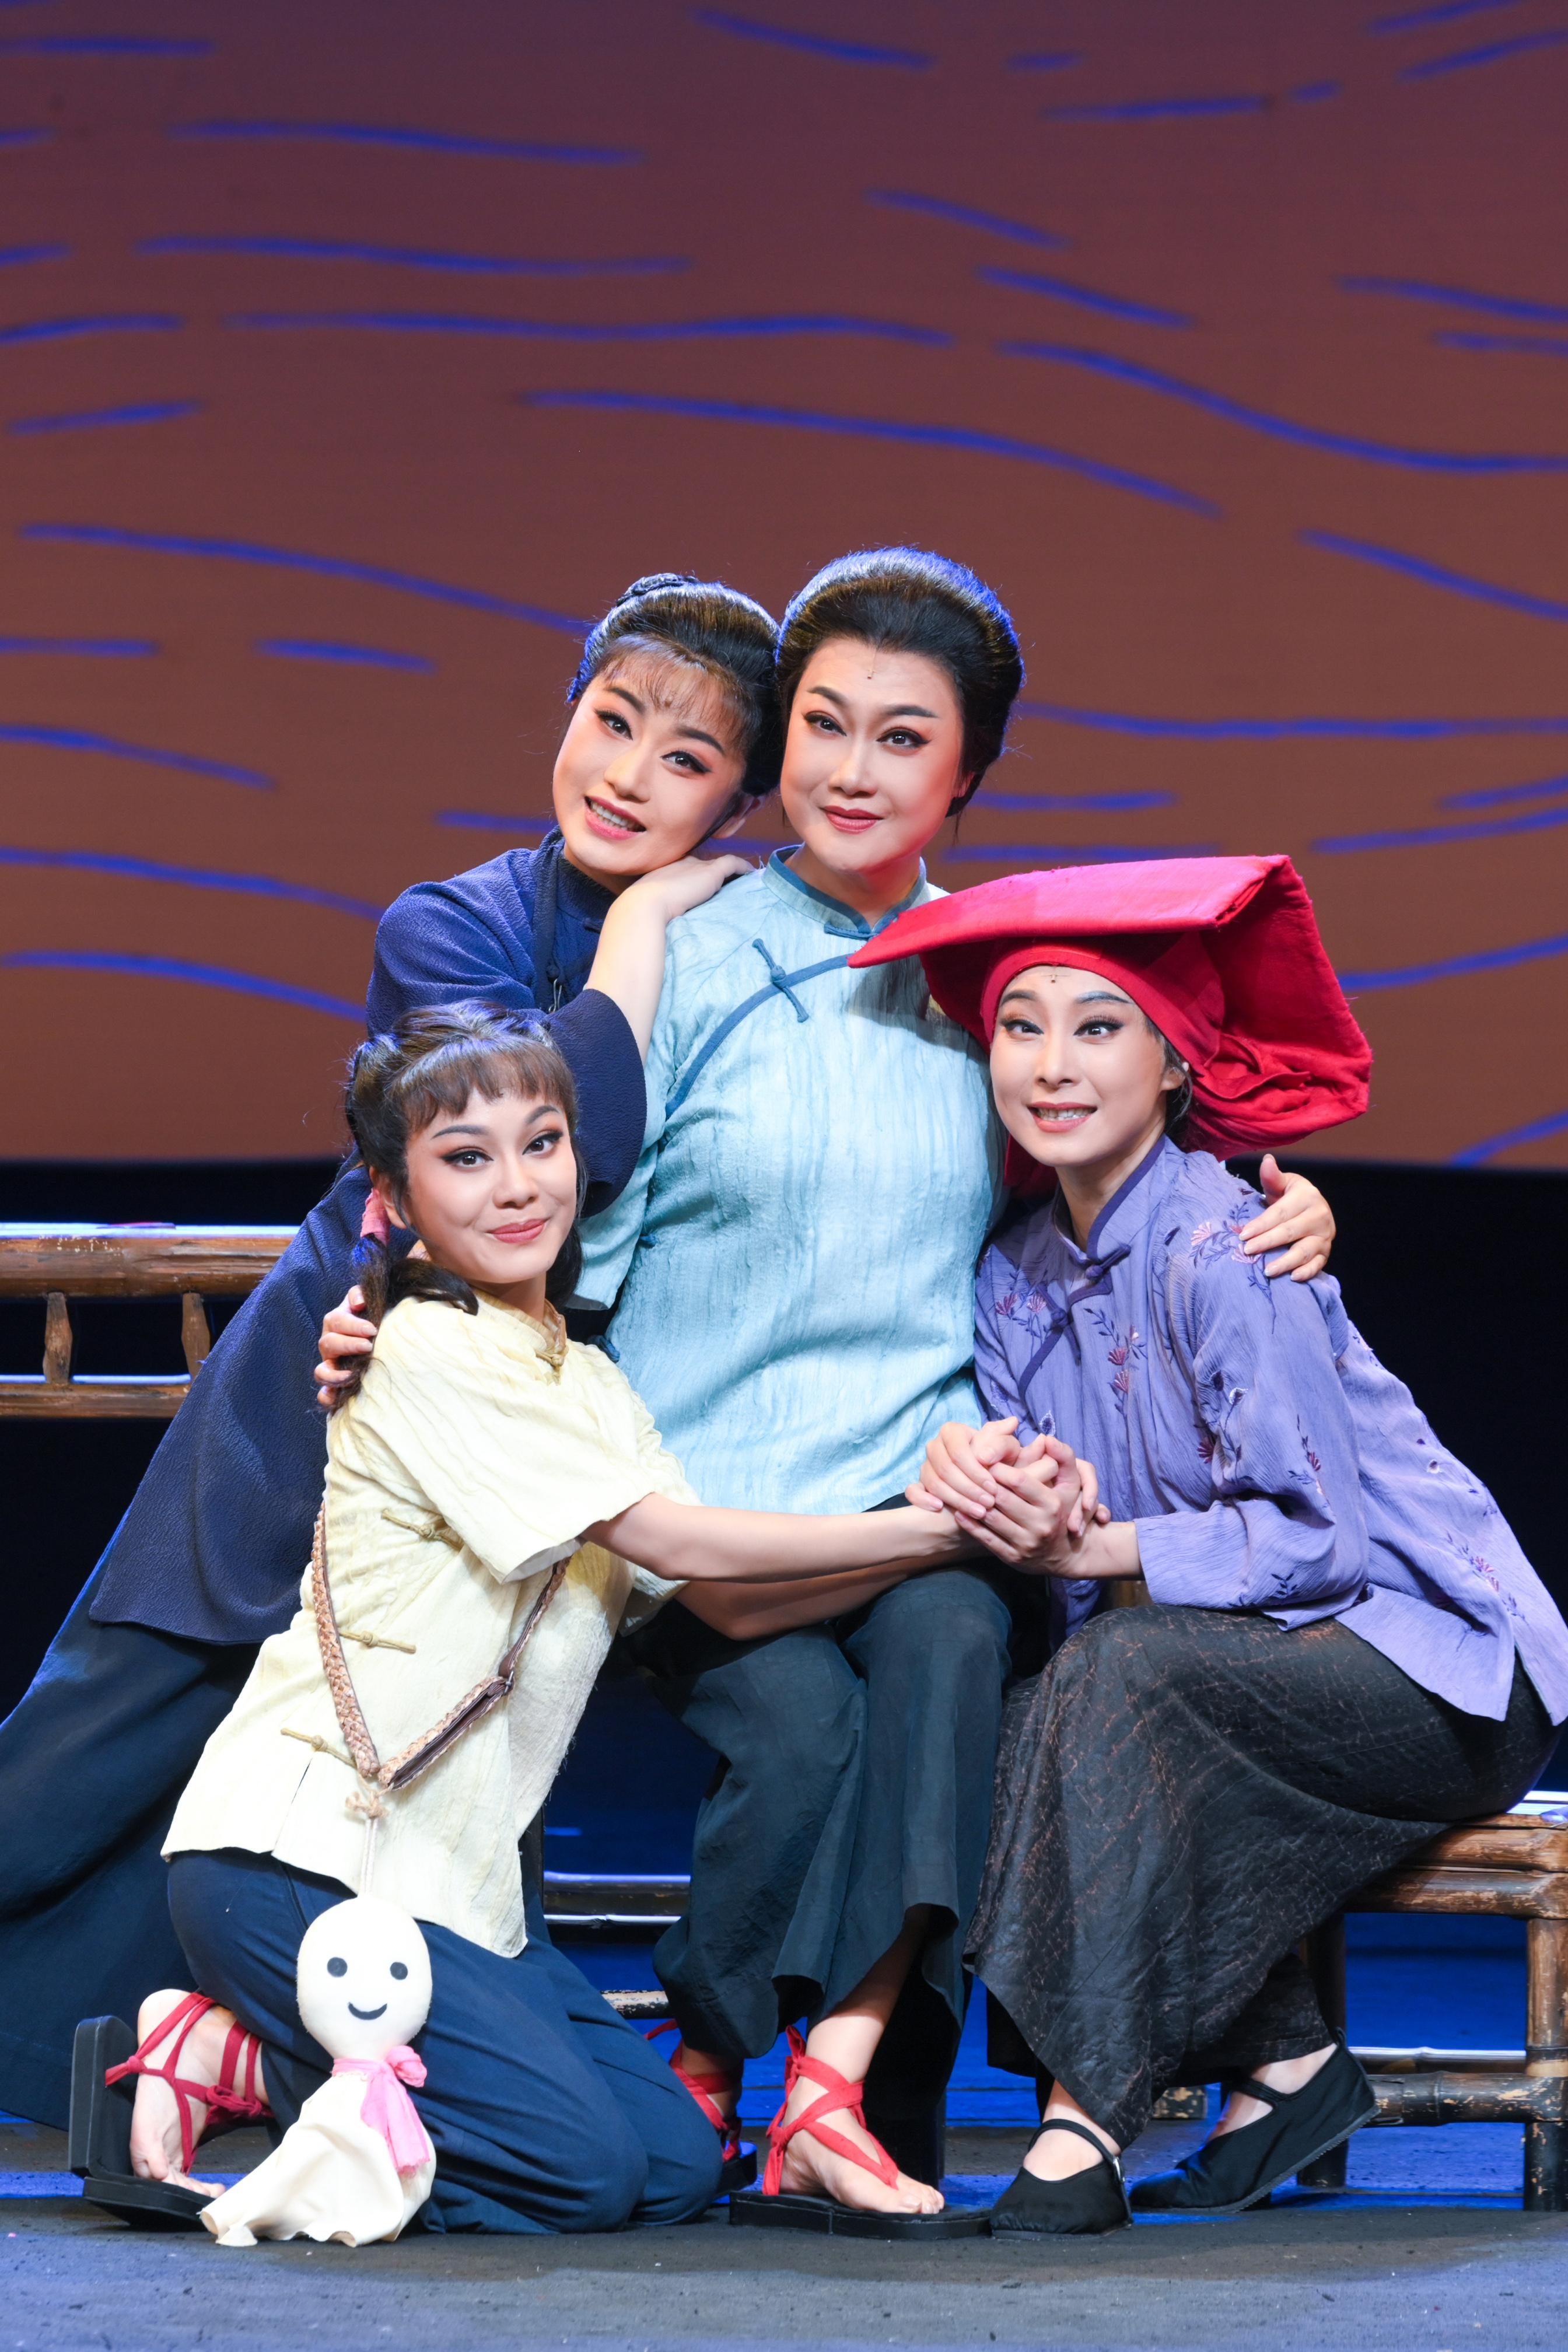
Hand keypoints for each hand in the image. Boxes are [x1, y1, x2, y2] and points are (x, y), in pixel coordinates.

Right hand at [315, 1286, 375, 1409]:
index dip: (353, 1326)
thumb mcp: (366, 1300)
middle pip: (328, 1344)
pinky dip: (327, 1396)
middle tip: (368, 1346)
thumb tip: (359, 1302)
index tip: (372, 1329)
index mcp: (336, 1322)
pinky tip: (334, 1397)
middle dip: (348, 1345)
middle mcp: (329, 1343)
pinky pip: (324, 1392)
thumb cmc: (372, 1315)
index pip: (337, 1321)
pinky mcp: (334, 1382)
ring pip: (321, 1371)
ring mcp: (330, 1364)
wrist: (379, 1334)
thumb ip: (359, 1294)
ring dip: (334, 1375)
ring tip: (352, 1375)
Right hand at [617, 852, 750, 923]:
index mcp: (666, 872)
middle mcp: (682, 864)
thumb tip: (661, 926)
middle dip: (713, 874)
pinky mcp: (711, 872)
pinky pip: (732, 864)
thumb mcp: (649, 907)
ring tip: (742, 880)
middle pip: (702, 865)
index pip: (685, 871)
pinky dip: (742, 867)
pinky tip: (752, 873)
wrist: (644, 906)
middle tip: (725, 886)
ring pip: (718, 864)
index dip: (696, 877)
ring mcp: (697, 866)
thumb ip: (659, 910)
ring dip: (729, 871)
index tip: (704, 888)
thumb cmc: (641, 912)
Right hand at [909, 1418, 1022, 1517]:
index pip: (959, 1452)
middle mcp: (935, 1446)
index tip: (993, 1488)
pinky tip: (939, 1508)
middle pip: (945, 1469)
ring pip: (934, 1483)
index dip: (975, 1472)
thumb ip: (1003, 1441)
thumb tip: (998, 1439)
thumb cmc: (999, 1460)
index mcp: (952, 1432)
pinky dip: (923, 1500)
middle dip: (969, 1489)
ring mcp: (926, 1465)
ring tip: (978, 1512)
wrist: (991, 1477)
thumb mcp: (1007, 1449)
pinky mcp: (920, 1483)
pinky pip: (913, 1491)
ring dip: (956, 1500)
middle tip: (988, 1504)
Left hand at [959, 1438, 1116, 1574]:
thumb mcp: (1070, 1483)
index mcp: (1052, 1504)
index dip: (998, 1468)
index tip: (984, 1458)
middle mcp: (1040, 1525)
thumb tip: (1047, 1437)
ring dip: (972, 1503)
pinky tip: (959, 1512)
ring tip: (958, 1489)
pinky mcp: (1012, 1558)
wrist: (1063, 1555)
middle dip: (982, 1483)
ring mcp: (1026, 1544)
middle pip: (1002, 1499)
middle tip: (965, 1470)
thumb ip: (1062, 1457)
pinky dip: (970, 1525)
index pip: (1019, 1480)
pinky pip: (986, 1539)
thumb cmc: (1060, 1510)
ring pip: (991, 1518)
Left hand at [1240, 1154, 1333, 1281]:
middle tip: (1247, 1252)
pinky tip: (1293, 1278)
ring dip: (1286, 1262)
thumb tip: (1266, 1160)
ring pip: (1305, 1251)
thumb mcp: (1282, 1185)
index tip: (1243, 1234)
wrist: (1312, 1209)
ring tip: (1267, 1271)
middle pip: (1290, 1232)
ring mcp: (1325, 1236)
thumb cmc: (1291, 1197)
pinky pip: (1318, 1264)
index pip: (1281, 1213)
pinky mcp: (1327, 1252)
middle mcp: (1320, 1216)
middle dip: (1267, 1243)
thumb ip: (1272, 1177)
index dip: (1261, 1225)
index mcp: (1308, 1196)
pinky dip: (1307, 1272)